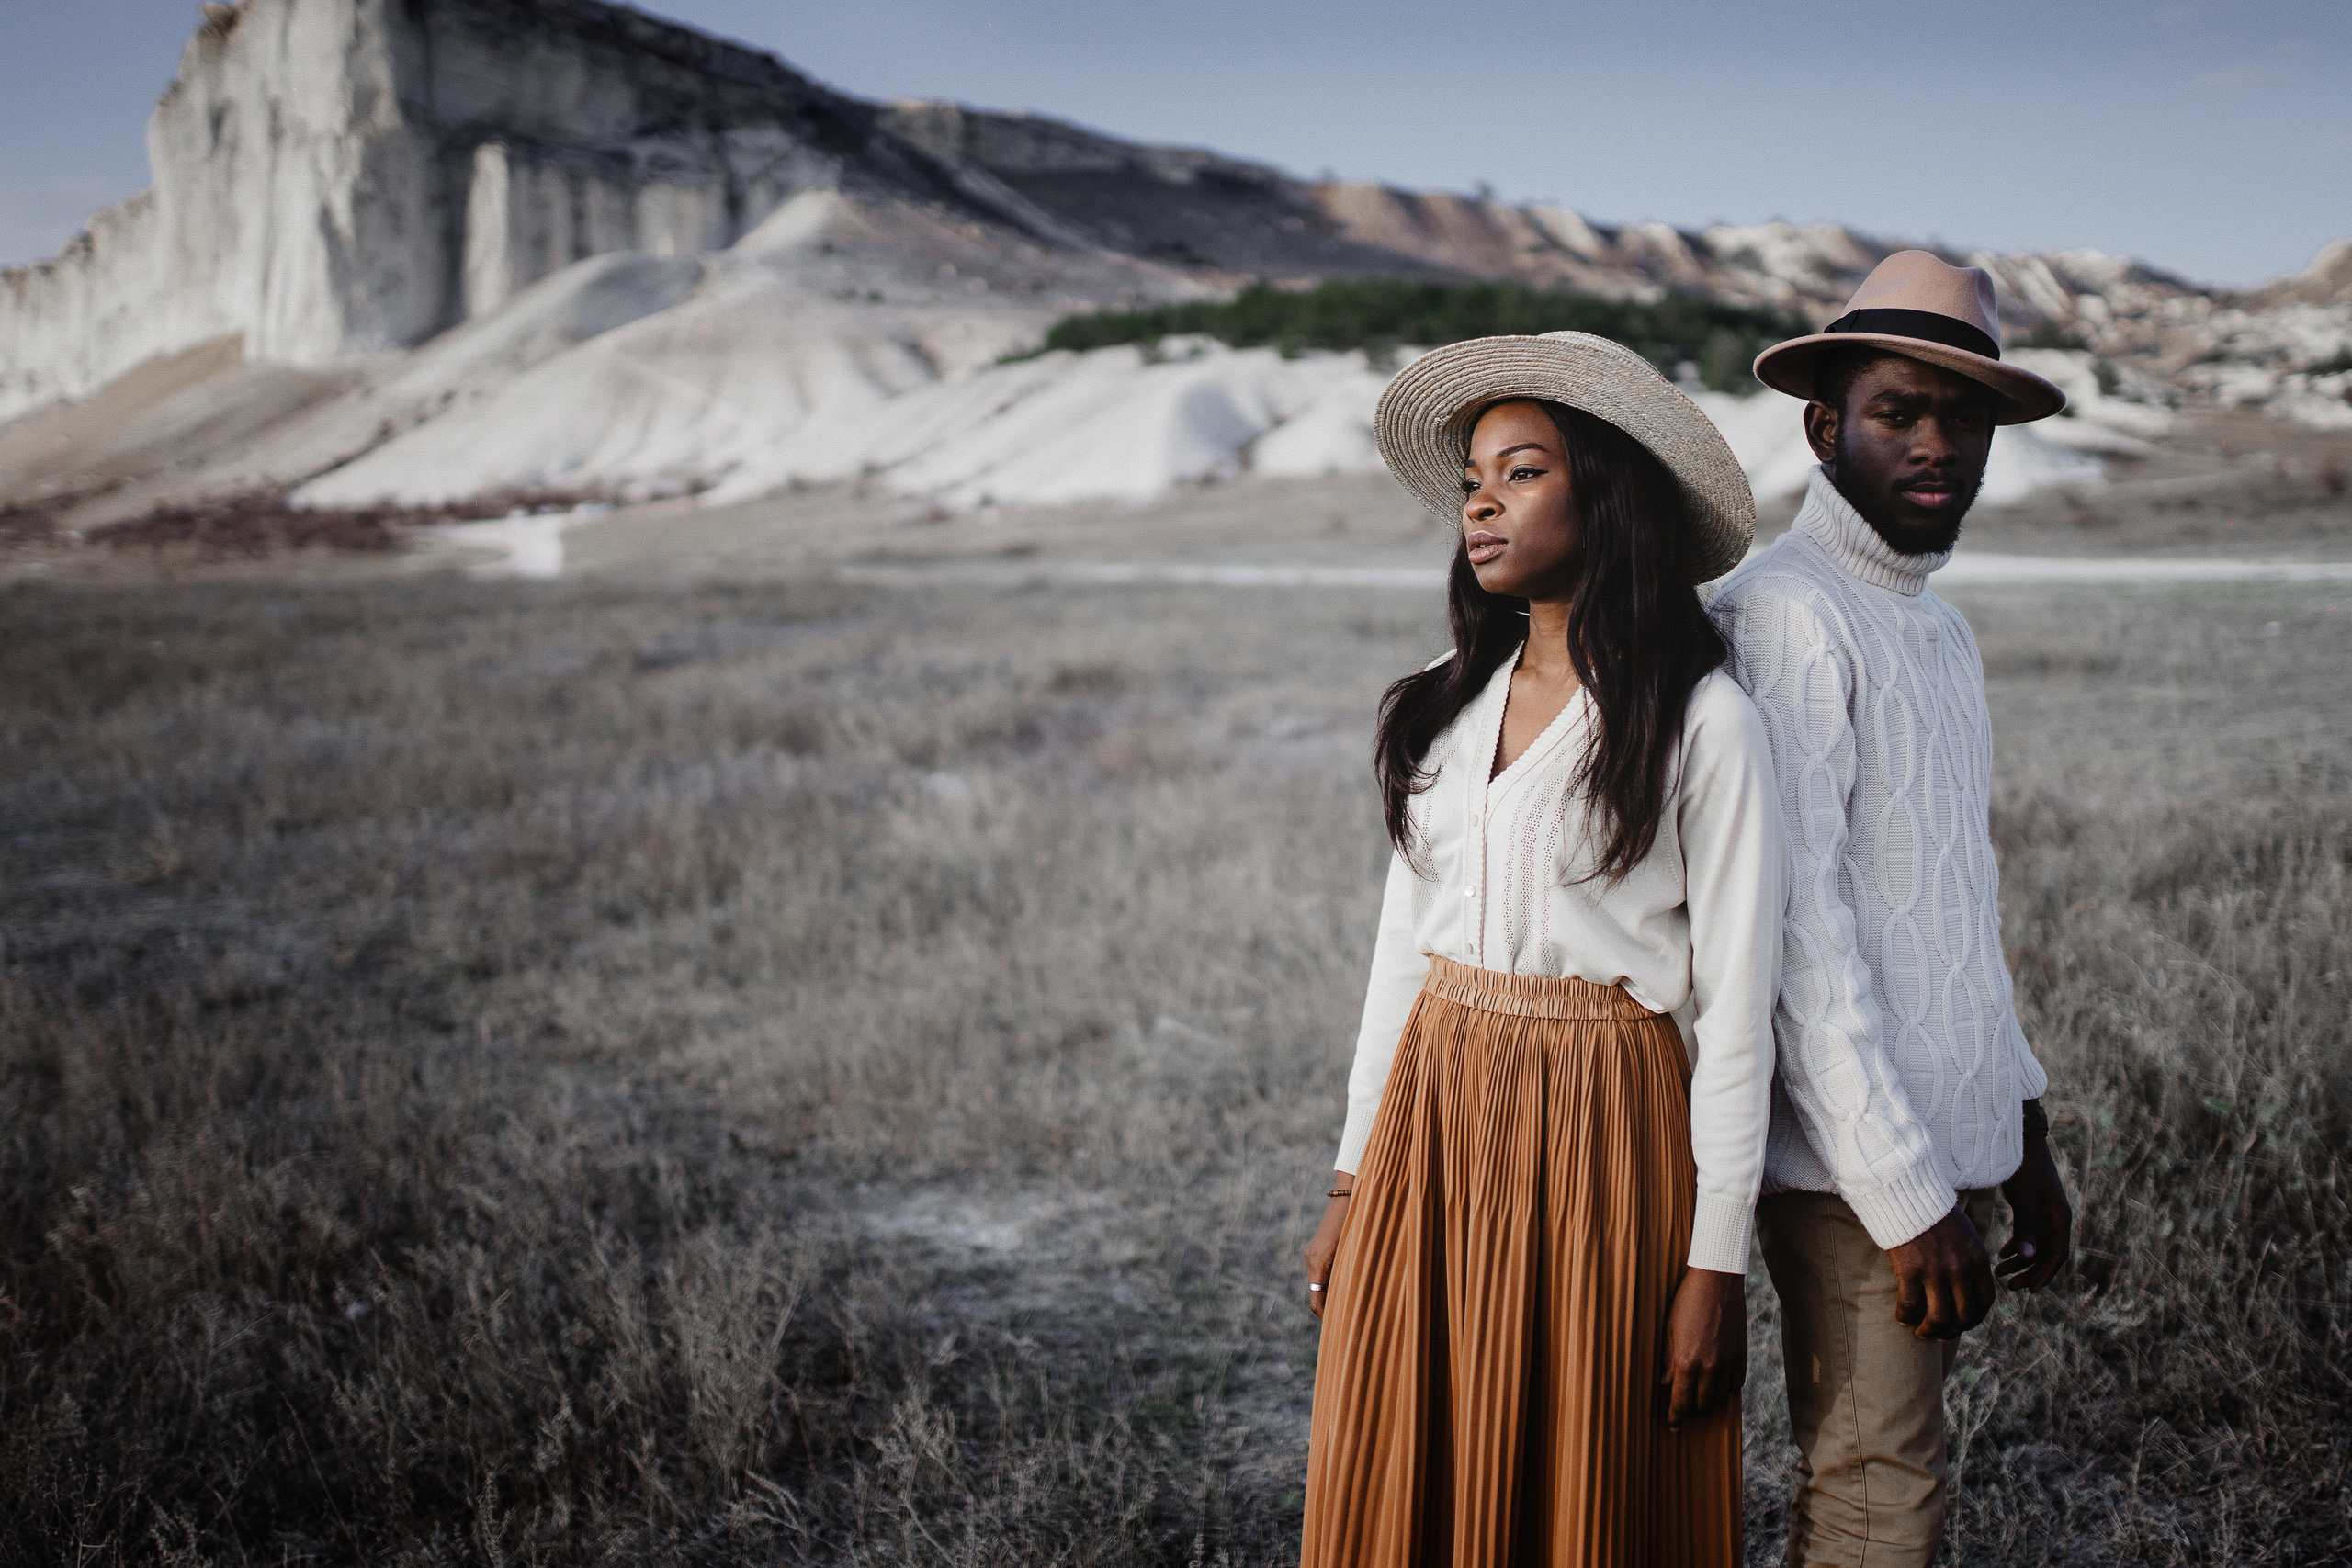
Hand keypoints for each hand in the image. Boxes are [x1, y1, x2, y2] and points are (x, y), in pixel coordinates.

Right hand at [1303, 1173, 1351, 1320]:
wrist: (1348, 1195)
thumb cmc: (1356, 1222)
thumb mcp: (1355, 1251)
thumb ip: (1351, 1275)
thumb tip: (1352, 1300)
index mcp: (1318, 1262)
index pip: (1316, 1301)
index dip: (1325, 1317)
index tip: (1337, 1330)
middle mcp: (1311, 1259)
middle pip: (1316, 1294)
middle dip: (1328, 1309)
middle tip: (1345, 1324)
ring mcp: (1313, 1253)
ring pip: (1319, 1283)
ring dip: (1330, 1296)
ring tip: (1348, 1308)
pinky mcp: (1317, 1248)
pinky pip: (1321, 1272)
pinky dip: (1330, 1284)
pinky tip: (1346, 1287)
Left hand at [1662, 1267, 1746, 1429]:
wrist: (1716, 1283)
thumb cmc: (1686, 1303)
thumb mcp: (1669, 1330)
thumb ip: (1668, 1360)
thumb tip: (1666, 1383)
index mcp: (1687, 1362)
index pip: (1681, 1401)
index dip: (1675, 1417)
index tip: (1672, 1427)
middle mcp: (1709, 1367)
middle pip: (1701, 1403)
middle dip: (1691, 1409)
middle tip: (1684, 1408)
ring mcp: (1728, 1362)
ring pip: (1719, 1397)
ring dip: (1708, 1400)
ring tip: (1700, 1397)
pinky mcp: (1742, 1355)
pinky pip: (1736, 1384)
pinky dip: (1726, 1389)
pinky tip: (1718, 1385)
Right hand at [1887, 1205, 1992, 1340]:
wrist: (1908, 1194)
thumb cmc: (1935, 1215)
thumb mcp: (1965, 1236)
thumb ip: (1971, 1262)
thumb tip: (1969, 1290)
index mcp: (1978, 1260)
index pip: (1984, 1302)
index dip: (1973, 1320)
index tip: (1960, 1324)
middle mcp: (1961, 1268)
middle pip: (1963, 1315)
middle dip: (1951, 1331)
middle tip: (1938, 1334)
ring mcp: (1936, 1270)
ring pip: (1939, 1317)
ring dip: (1930, 1331)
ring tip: (1920, 1333)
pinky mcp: (1911, 1269)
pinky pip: (1909, 1304)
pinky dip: (1905, 1316)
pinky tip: (1900, 1318)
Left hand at [1998, 1135, 2072, 1291]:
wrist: (2022, 1141)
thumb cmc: (2024, 1169)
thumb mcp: (2024, 1200)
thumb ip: (2026, 1229)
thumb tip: (2027, 1258)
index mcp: (2059, 1218)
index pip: (2057, 1255)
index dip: (2044, 1274)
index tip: (2030, 1289)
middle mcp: (2055, 1218)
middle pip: (2045, 1254)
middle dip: (2028, 1271)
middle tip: (2009, 1286)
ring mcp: (2044, 1213)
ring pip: (2035, 1245)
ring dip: (2019, 1260)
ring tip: (1999, 1273)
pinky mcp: (2033, 1207)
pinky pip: (2028, 1233)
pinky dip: (2017, 1244)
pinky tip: (2002, 1254)